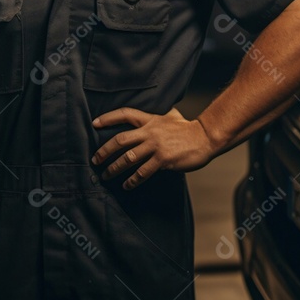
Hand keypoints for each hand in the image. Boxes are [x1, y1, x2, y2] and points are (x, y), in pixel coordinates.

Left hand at [91, 107, 217, 189]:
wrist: (205, 138)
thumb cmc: (188, 128)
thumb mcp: (171, 115)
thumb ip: (157, 116)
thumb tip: (148, 115)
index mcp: (150, 119)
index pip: (125, 114)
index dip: (108, 118)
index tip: (94, 124)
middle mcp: (150, 132)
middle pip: (120, 140)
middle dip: (104, 151)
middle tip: (95, 160)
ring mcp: (156, 146)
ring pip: (128, 158)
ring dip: (114, 168)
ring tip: (106, 175)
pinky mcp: (163, 160)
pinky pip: (143, 172)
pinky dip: (133, 180)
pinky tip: (127, 185)